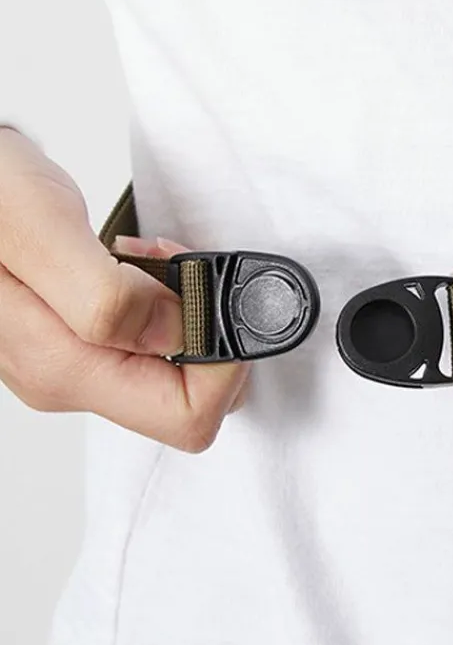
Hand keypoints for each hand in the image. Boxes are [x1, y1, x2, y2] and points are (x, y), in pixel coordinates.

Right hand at [0, 126, 247, 449]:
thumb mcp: (39, 227)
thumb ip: (106, 293)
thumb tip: (175, 333)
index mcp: (63, 368)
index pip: (185, 417)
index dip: (222, 364)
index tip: (211, 299)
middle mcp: (68, 379)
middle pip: (186, 399)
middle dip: (206, 331)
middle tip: (183, 267)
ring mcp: (72, 362)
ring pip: (172, 368)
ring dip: (184, 310)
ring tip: (150, 255)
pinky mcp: (78, 339)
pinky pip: (149, 342)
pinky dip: (163, 301)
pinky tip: (136, 262)